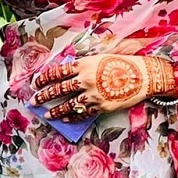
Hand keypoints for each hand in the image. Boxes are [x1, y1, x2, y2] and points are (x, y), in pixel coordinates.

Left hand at [30, 52, 172, 117]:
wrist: (143, 76)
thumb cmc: (123, 65)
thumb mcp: (100, 58)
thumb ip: (83, 66)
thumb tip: (67, 74)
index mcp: (84, 64)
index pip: (58, 72)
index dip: (44, 78)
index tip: (36, 83)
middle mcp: (85, 79)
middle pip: (58, 89)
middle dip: (43, 96)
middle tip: (34, 101)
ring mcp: (92, 94)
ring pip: (68, 104)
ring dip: (55, 110)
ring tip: (47, 114)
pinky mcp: (101, 106)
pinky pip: (82, 113)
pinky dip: (72, 116)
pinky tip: (64, 118)